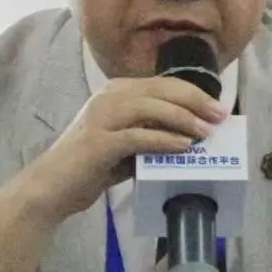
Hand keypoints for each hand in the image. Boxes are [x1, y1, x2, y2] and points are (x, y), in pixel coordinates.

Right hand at [22, 77, 227, 219]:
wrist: (52, 187)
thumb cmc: (91, 166)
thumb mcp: (127, 145)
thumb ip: (151, 134)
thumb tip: (191, 136)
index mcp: (116, 92)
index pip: (162, 84)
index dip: (193, 93)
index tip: (217, 108)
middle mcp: (108, 97)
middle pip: (160, 89)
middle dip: (195, 101)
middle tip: (219, 116)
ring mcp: (102, 118)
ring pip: (150, 107)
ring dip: (183, 118)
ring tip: (206, 132)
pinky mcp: (99, 142)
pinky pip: (137, 135)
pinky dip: (163, 139)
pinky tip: (183, 146)